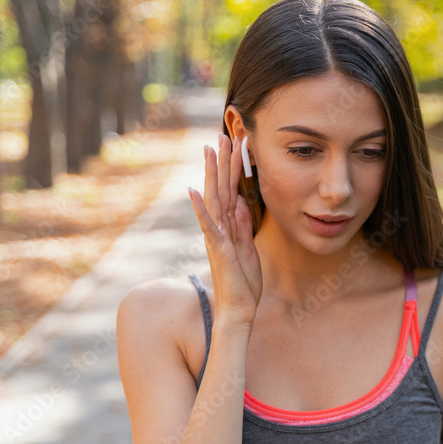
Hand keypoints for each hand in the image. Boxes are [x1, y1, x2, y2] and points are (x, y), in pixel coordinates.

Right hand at [188, 133, 262, 324]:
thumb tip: (243, 204)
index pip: (231, 191)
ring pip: (213, 200)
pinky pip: (208, 226)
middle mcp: (219, 228)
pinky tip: (193, 191)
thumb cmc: (244, 283)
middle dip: (222, 161)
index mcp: (229, 227)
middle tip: (223, 134)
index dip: (233, 168)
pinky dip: (201, 209)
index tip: (236, 145)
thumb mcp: (249, 249)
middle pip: (220, 188)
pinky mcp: (218, 249)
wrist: (239, 309)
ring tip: (210, 150)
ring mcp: (217, 237)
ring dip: (212, 174)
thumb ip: (244, 227)